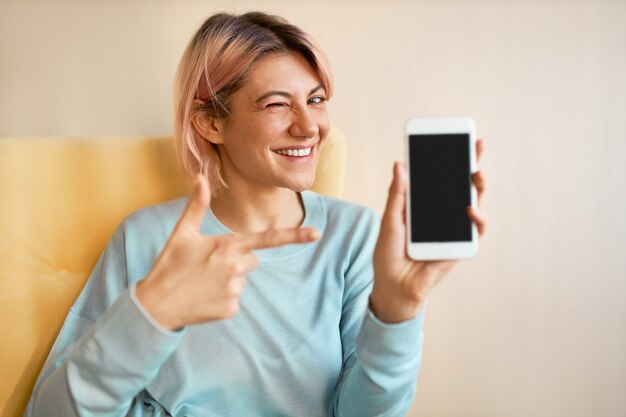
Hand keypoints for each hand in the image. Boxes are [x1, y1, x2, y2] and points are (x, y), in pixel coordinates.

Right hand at [136, 174, 319, 329]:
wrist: (155, 305)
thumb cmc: (169, 265)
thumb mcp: (182, 233)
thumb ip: (196, 205)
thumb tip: (200, 177)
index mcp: (227, 246)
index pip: (267, 239)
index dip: (295, 236)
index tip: (317, 234)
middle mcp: (235, 268)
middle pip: (253, 260)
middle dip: (237, 261)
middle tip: (209, 265)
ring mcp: (234, 290)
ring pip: (242, 279)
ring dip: (228, 279)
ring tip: (203, 282)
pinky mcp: (231, 309)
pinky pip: (235, 299)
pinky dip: (222, 298)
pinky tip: (204, 297)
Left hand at [370, 140, 487, 322]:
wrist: (393, 287)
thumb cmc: (389, 254)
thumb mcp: (390, 220)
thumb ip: (398, 194)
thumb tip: (400, 164)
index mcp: (424, 205)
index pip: (441, 178)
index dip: (450, 159)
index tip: (456, 139)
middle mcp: (441, 214)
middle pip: (462, 186)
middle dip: (472, 165)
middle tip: (476, 148)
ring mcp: (453, 229)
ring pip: (475, 203)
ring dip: (479, 187)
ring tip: (476, 174)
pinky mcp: (461, 246)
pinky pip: (476, 229)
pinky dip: (477, 218)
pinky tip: (470, 209)